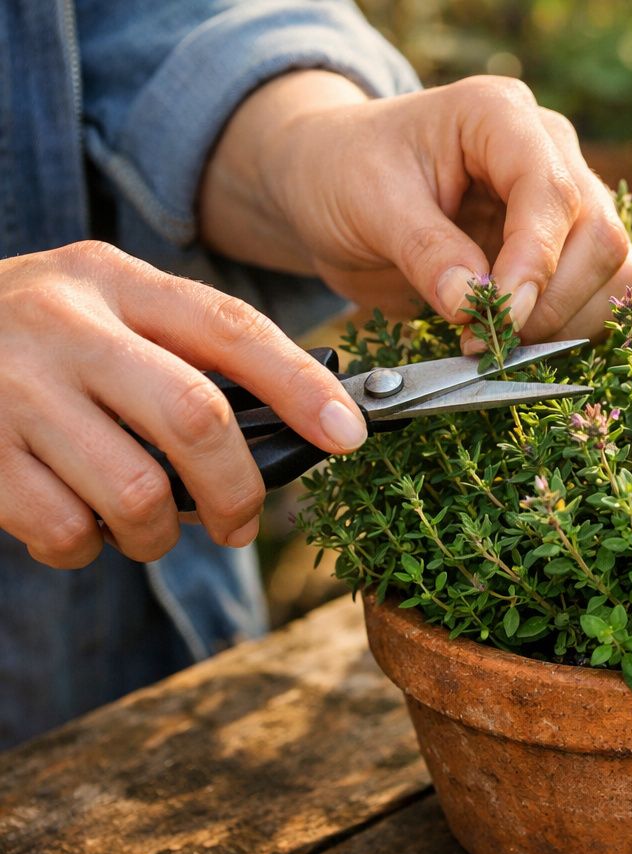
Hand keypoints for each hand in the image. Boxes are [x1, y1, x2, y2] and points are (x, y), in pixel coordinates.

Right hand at [0, 242, 367, 567]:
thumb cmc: (36, 345)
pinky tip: (80, 523)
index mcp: (111, 281)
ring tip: (152, 526)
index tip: (350, 436)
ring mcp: (11, 390)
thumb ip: (187, 352)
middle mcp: (62, 325)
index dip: (301, 387)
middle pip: (195, 418)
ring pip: (136, 492)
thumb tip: (306, 422)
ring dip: (161, 533)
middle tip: (243, 522)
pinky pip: (66, 530)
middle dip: (238, 490)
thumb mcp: (104, 311)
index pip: (230, 328)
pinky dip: (89, 547)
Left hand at [200, 72, 631, 349]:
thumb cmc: (345, 172)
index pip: (552, 189)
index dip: (535, 260)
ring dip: (568, 323)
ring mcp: (568, 199)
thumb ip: (425, 251)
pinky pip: (603, 295)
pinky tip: (520, 342)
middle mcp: (550, 150)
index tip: (502, 315)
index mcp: (498, 115)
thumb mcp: (367, 203)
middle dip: (551, 302)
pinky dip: (572, 331)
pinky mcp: (568, 247)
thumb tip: (473, 303)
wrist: (334, 182)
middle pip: (599, 234)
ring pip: (616, 270)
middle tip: (489, 340)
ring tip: (498, 344)